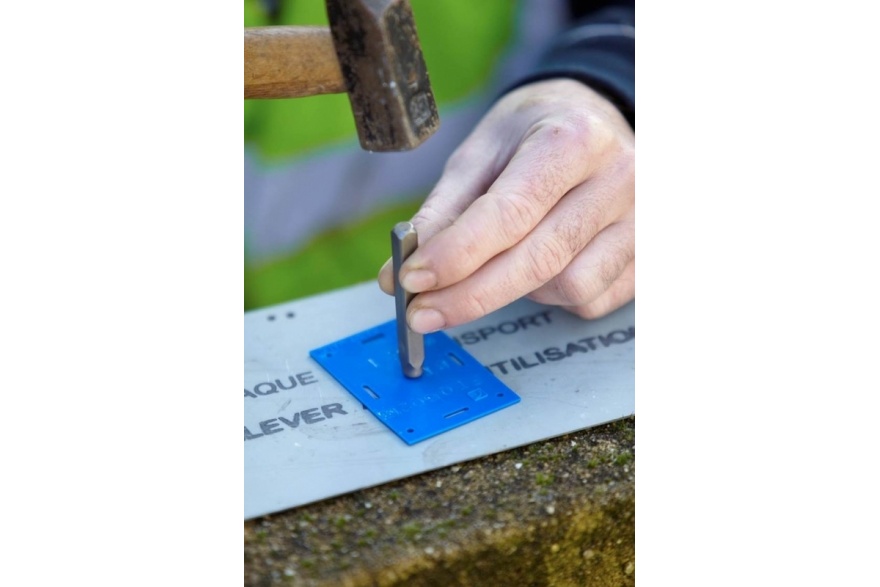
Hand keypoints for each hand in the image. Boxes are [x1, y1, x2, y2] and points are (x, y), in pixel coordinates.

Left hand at [378, 78, 634, 332]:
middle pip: (539, 259)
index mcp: (573, 138)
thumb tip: (400, 275)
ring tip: (499, 263)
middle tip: (423, 313)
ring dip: (518, 292)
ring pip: (568, 288)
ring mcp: (643, 221)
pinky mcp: (648, 256)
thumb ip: (443, 211)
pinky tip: (539, 269)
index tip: (411, 281)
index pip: (510, 212)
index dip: (456, 254)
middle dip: (471, 295)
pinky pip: (591, 300)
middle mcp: (619, 178)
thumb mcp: (482, 150)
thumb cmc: (534, 132)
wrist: (598, 118)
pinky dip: (552, 297)